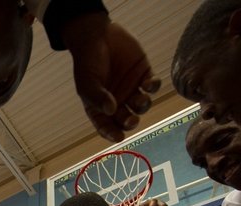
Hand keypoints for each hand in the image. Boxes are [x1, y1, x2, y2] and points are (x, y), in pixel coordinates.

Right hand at [63, 14, 159, 142]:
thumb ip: (97, 97)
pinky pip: (152, 86)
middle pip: (127, 119)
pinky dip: (153, 87)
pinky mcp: (144, 74)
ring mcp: (132, 88)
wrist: (96, 34)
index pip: (106, 126)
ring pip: (142, 105)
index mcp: (100, 107)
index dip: (112, 133)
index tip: (118, 137)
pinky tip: (149, 84)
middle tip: (132, 120)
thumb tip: (111, 111)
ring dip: (143, 105)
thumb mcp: (87, 82)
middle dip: (130, 122)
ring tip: (139, 99)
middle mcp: (117, 101)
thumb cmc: (87, 61)